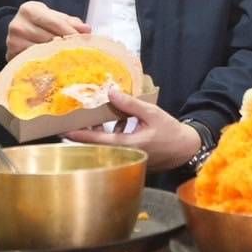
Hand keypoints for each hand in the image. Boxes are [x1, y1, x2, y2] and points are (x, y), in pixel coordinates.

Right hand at [6, 0, 89, 59]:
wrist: (17, 30)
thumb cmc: (38, 22)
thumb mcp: (52, 16)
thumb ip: (70, 22)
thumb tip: (87, 30)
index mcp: (29, 10)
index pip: (55, 22)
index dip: (70, 32)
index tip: (83, 40)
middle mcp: (18, 24)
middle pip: (49, 38)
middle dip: (65, 45)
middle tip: (79, 52)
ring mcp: (13, 41)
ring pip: (42, 51)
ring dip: (57, 55)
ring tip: (68, 58)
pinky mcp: (12, 55)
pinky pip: (34, 60)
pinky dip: (46, 62)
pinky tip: (55, 64)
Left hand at [66, 88, 201, 171]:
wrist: (185, 149)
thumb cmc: (170, 131)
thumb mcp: (152, 113)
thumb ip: (131, 104)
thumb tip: (111, 92)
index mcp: (130, 145)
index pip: (99, 142)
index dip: (81, 136)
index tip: (65, 131)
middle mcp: (126, 155)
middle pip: (97, 147)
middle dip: (83, 135)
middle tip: (68, 124)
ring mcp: (128, 159)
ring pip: (105, 147)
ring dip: (97, 134)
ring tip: (92, 119)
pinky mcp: (130, 159)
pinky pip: (114, 148)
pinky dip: (110, 136)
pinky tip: (116, 123)